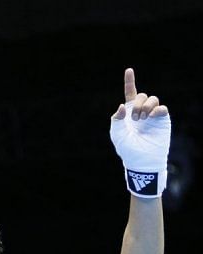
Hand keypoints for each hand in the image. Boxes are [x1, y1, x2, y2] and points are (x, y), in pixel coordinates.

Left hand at [109, 68, 170, 197]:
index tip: (129, 70)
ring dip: (145, 107)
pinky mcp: (162, 120)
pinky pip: (162, 108)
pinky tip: (151, 117)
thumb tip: (123, 106)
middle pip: (142, 95)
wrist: (140, 159)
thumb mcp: (116, 133)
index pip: (130, 94)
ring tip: (142, 120)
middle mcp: (141, 111)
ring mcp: (152, 115)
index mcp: (129, 112)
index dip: (130, 81)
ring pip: (152, 99)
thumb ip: (116, 118)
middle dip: (137, 104)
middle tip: (134, 119)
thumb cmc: (127, 148)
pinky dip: (156, 110)